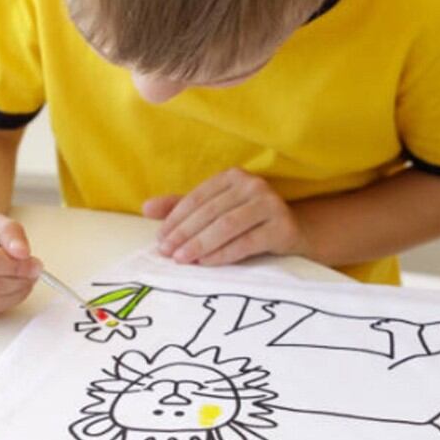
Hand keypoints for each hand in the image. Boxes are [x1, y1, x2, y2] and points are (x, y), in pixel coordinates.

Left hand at [143, 168, 310, 265]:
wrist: (294, 233)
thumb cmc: (248, 223)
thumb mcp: (215, 212)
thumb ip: (182, 208)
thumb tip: (145, 208)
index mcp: (233, 176)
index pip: (197, 198)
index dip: (175, 219)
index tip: (160, 240)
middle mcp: (253, 185)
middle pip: (210, 212)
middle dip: (184, 234)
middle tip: (167, 253)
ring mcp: (270, 204)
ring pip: (227, 226)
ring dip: (200, 244)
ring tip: (182, 259)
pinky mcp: (282, 226)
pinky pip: (247, 242)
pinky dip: (223, 254)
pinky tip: (206, 263)